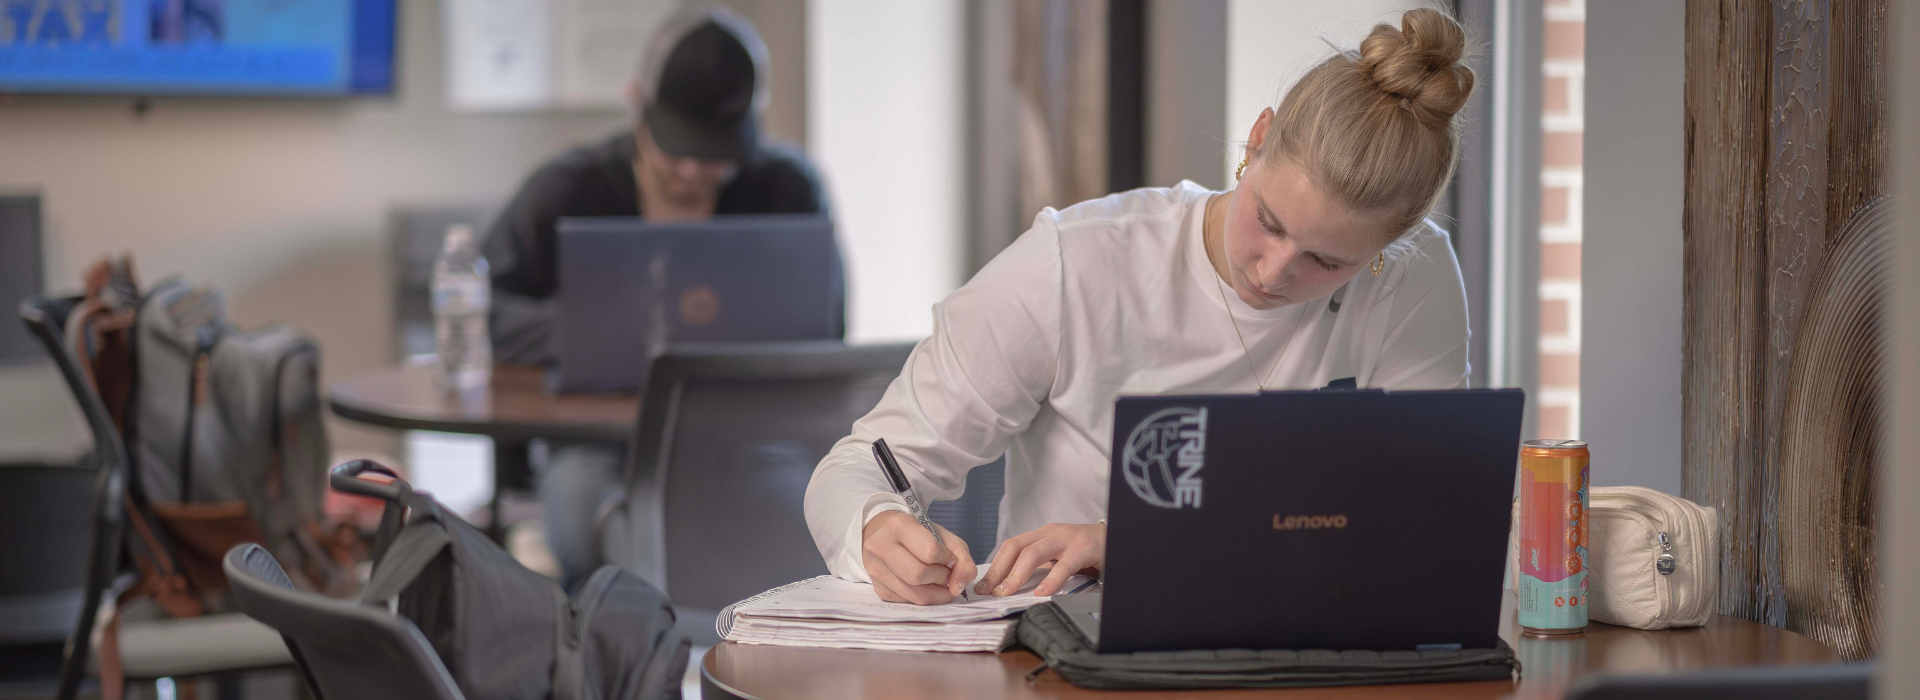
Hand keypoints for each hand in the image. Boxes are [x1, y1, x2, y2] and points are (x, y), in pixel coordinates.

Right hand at [861, 510, 976, 604]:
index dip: (946, 560)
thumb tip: (958, 588)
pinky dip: (922, 597)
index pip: (929, 552)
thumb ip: (962, 561)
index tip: (948, 558)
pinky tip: (924, 586)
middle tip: (946, 574)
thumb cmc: (921, 536)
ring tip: (939, 583)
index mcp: (899, 525)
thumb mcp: (946, 539)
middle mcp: (881, 546)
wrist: (889, 537)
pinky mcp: (877, 588)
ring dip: (935, 593)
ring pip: (914, 594)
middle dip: (941, 579)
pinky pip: (907, 601)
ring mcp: (875, 569)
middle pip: (918, 575)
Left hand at [974, 522, 1104, 597]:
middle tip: (988, 592)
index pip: (1010, 547)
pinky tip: (1043, 593)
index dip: (994, 566)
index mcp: (1041, 535)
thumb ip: (1040, 567)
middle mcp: (1050, 533)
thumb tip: (1011, 588)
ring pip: (1034, 553)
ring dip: (1017, 574)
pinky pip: (1064, 565)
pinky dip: (1051, 580)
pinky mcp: (1084, 549)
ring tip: (1006, 592)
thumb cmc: (1087, 552)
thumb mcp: (1059, 556)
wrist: (1120, 538)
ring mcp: (1067, 539)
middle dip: (998, 570)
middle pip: (1016, 547)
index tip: (982, 587)